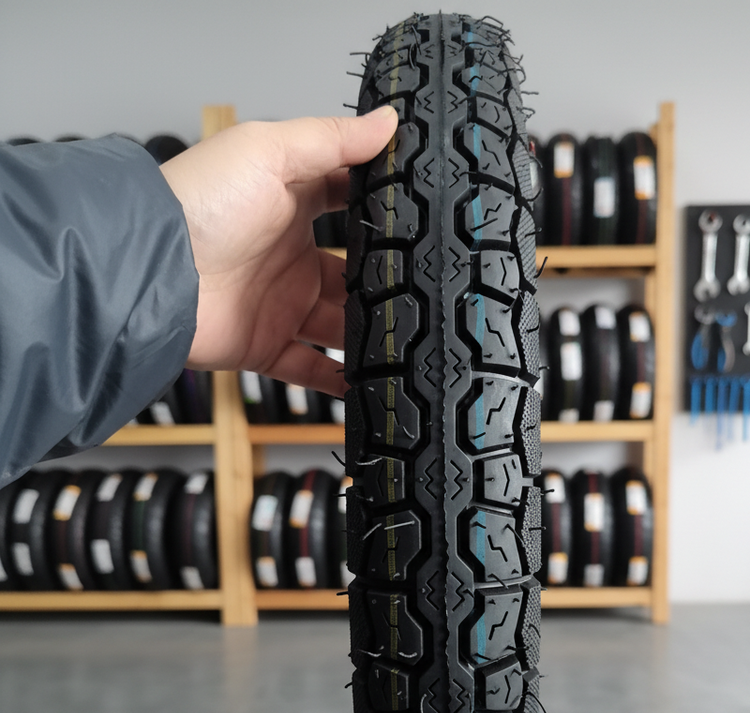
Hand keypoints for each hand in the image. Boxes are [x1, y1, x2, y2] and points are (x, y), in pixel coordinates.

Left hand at [160, 106, 397, 396]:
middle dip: (384, 283)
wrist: (152, 272)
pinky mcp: (266, 345)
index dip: (381, 211)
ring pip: (340, 324)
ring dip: (371, 331)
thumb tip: (386, 122)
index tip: (420, 220)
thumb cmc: (199, 203)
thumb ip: (333, 140)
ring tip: (409, 337)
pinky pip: (310, 368)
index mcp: (291, 206)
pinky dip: (339, 380)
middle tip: (423, 290)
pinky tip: (371, 379)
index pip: (347, 205)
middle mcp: (288, 257)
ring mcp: (279, 304)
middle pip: (352, 275)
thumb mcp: (270, 152)